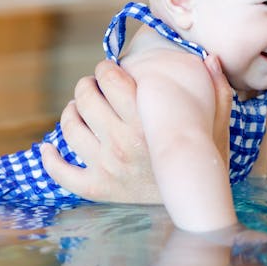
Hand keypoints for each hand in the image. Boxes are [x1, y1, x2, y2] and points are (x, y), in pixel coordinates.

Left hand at [40, 55, 232, 202]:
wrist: (197, 207)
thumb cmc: (206, 163)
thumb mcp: (217, 126)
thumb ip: (217, 91)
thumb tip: (211, 58)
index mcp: (146, 123)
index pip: (111, 80)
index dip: (105, 68)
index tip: (109, 69)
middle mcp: (122, 143)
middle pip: (85, 100)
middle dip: (86, 86)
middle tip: (92, 86)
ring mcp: (107, 167)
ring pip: (70, 128)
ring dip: (70, 112)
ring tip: (77, 109)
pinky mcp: (99, 188)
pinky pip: (62, 173)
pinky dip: (50, 160)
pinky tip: (49, 149)